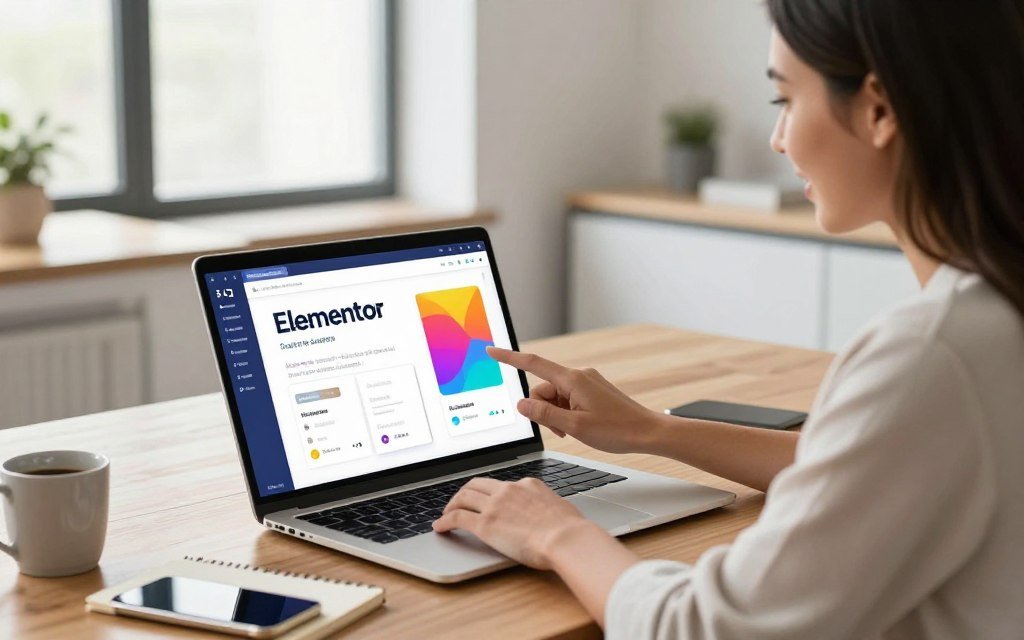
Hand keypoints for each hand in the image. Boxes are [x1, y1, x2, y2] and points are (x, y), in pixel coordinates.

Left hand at [432, 477, 597, 569]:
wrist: (566, 538)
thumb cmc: (570, 529)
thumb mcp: (559, 507)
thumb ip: (546, 506)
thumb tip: (548, 512)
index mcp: (527, 485)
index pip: (500, 484)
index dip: (488, 492)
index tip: (483, 499)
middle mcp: (508, 490)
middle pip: (476, 485)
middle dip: (464, 493)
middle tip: (458, 502)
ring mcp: (495, 505)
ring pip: (463, 497)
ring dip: (451, 505)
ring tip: (446, 514)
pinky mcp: (485, 524)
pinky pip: (457, 517)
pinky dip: (445, 521)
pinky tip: (440, 527)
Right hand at [487, 346, 660, 453]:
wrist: (648, 432)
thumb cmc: (617, 430)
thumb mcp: (574, 427)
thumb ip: (544, 414)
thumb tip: (522, 404)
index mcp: (573, 379)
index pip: (533, 364)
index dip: (509, 358)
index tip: (492, 351)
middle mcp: (579, 375)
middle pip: (543, 388)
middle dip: (544, 410)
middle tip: (561, 431)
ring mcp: (587, 382)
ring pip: (555, 396)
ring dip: (556, 415)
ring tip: (573, 432)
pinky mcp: (592, 390)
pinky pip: (568, 398)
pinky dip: (566, 413)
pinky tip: (580, 426)